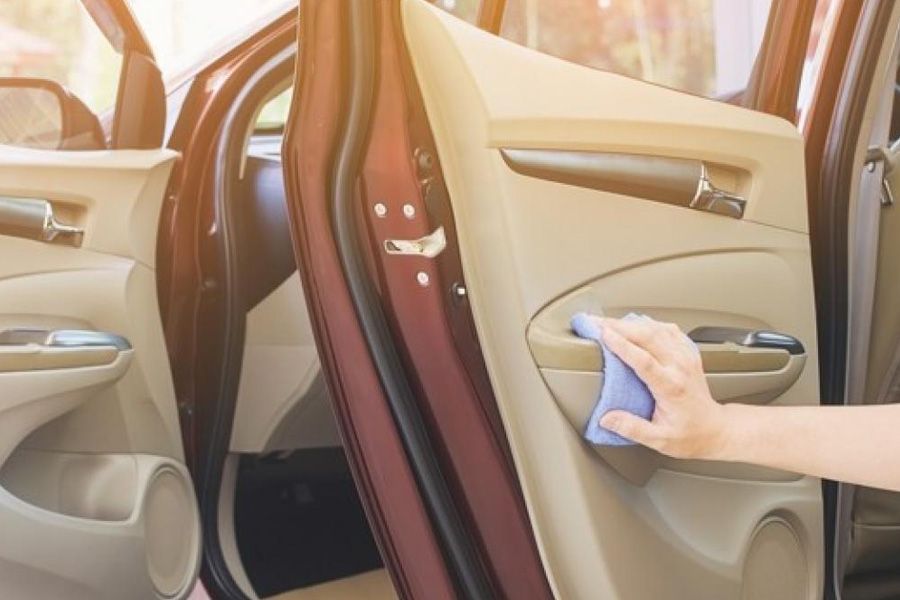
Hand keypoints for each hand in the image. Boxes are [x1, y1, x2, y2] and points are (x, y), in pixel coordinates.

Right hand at [594, 316, 726, 459]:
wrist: (715, 429)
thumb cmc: (689, 435)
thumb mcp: (660, 440)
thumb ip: (632, 428)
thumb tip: (606, 419)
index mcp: (672, 387)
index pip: (643, 360)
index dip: (622, 345)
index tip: (603, 334)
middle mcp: (680, 367)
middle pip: (648, 336)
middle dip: (619, 326)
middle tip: (596, 322)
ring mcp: (685, 357)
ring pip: (657, 328)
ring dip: (631, 322)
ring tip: (608, 321)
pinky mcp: (687, 352)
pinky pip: (667, 329)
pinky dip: (648, 323)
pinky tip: (635, 324)